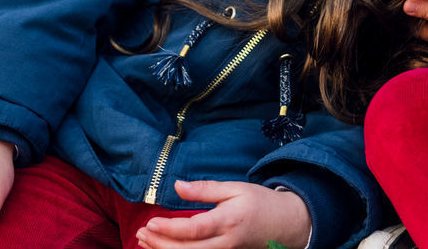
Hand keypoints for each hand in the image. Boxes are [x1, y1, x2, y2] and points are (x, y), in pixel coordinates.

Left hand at [135, 180, 310, 248]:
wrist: (287, 224)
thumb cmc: (260, 203)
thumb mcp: (235, 188)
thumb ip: (206, 189)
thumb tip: (178, 185)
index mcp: (228, 221)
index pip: (193, 229)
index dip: (169, 229)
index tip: (150, 223)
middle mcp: (226, 243)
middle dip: (160, 244)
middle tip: (140, 234)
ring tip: (145, 242)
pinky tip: (165, 248)